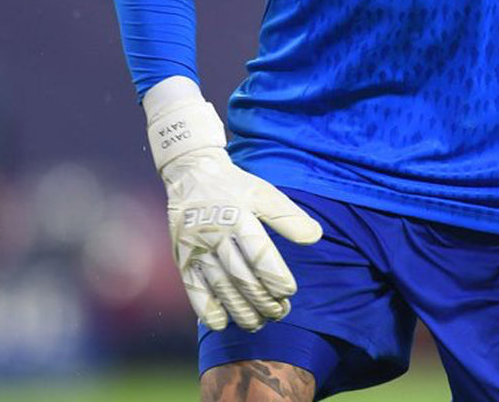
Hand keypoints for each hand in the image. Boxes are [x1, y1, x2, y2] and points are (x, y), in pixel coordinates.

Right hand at [145, 77, 321, 330]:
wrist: (191, 174)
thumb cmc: (235, 187)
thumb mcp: (264, 193)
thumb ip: (288, 217)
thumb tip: (316, 237)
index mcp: (238, 214)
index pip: (258, 251)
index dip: (274, 275)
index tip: (289, 291)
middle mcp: (215, 232)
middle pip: (240, 274)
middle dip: (262, 298)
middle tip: (281, 312)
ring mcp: (196, 247)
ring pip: (220, 285)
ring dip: (240, 308)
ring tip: (259, 322)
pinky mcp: (182, 257)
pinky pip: (193, 287)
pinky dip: (206, 308)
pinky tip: (221, 323)